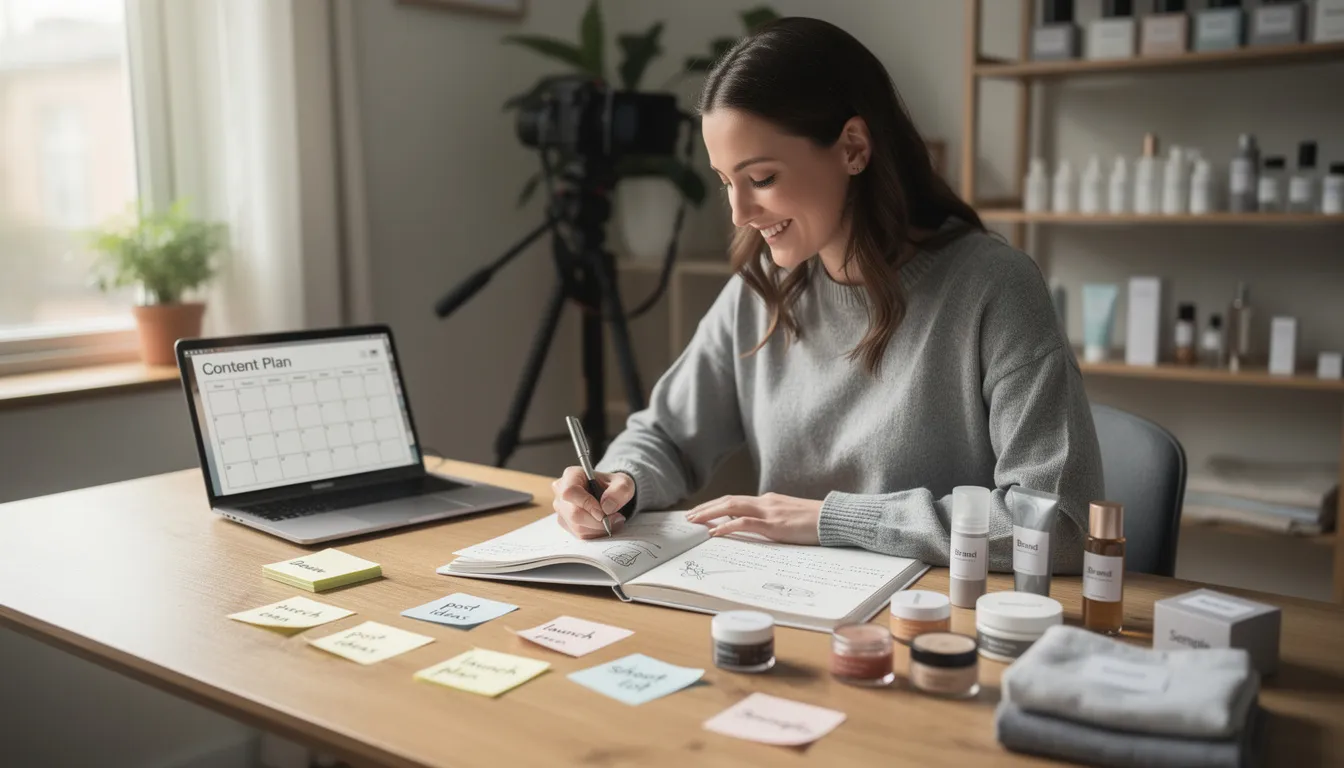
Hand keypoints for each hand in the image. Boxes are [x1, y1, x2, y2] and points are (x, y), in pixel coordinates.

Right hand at [552, 467, 634, 539]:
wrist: (609, 495)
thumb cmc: (613, 486)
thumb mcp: (624, 483)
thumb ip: (619, 491)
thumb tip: (607, 507)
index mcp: (572, 475)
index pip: (571, 492)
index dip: (587, 504)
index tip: (604, 512)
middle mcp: (561, 491)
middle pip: (574, 514)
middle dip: (598, 521)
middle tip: (616, 518)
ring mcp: (561, 508)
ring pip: (577, 527)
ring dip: (599, 528)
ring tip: (613, 520)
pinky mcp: (565, 522)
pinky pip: (579, 534)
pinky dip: (595, 533)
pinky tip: (604, 525)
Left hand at [685, 493, 821, 544]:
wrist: (834, 518)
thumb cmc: (815, 521)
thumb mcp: (789, 517)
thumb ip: (772, 519)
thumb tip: (757, 526)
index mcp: (768, 500)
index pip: (736, 500)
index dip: (716, 505)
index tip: (700, 512)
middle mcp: (765, 502)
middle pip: (728, 501)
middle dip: (706, 508)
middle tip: (689, 517)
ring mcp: (769, 512)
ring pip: (732, 507)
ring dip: (710, 514)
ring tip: (694, 522)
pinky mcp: (774, 525)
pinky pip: (745, 523)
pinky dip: (727, 526)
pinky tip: (715, 532)